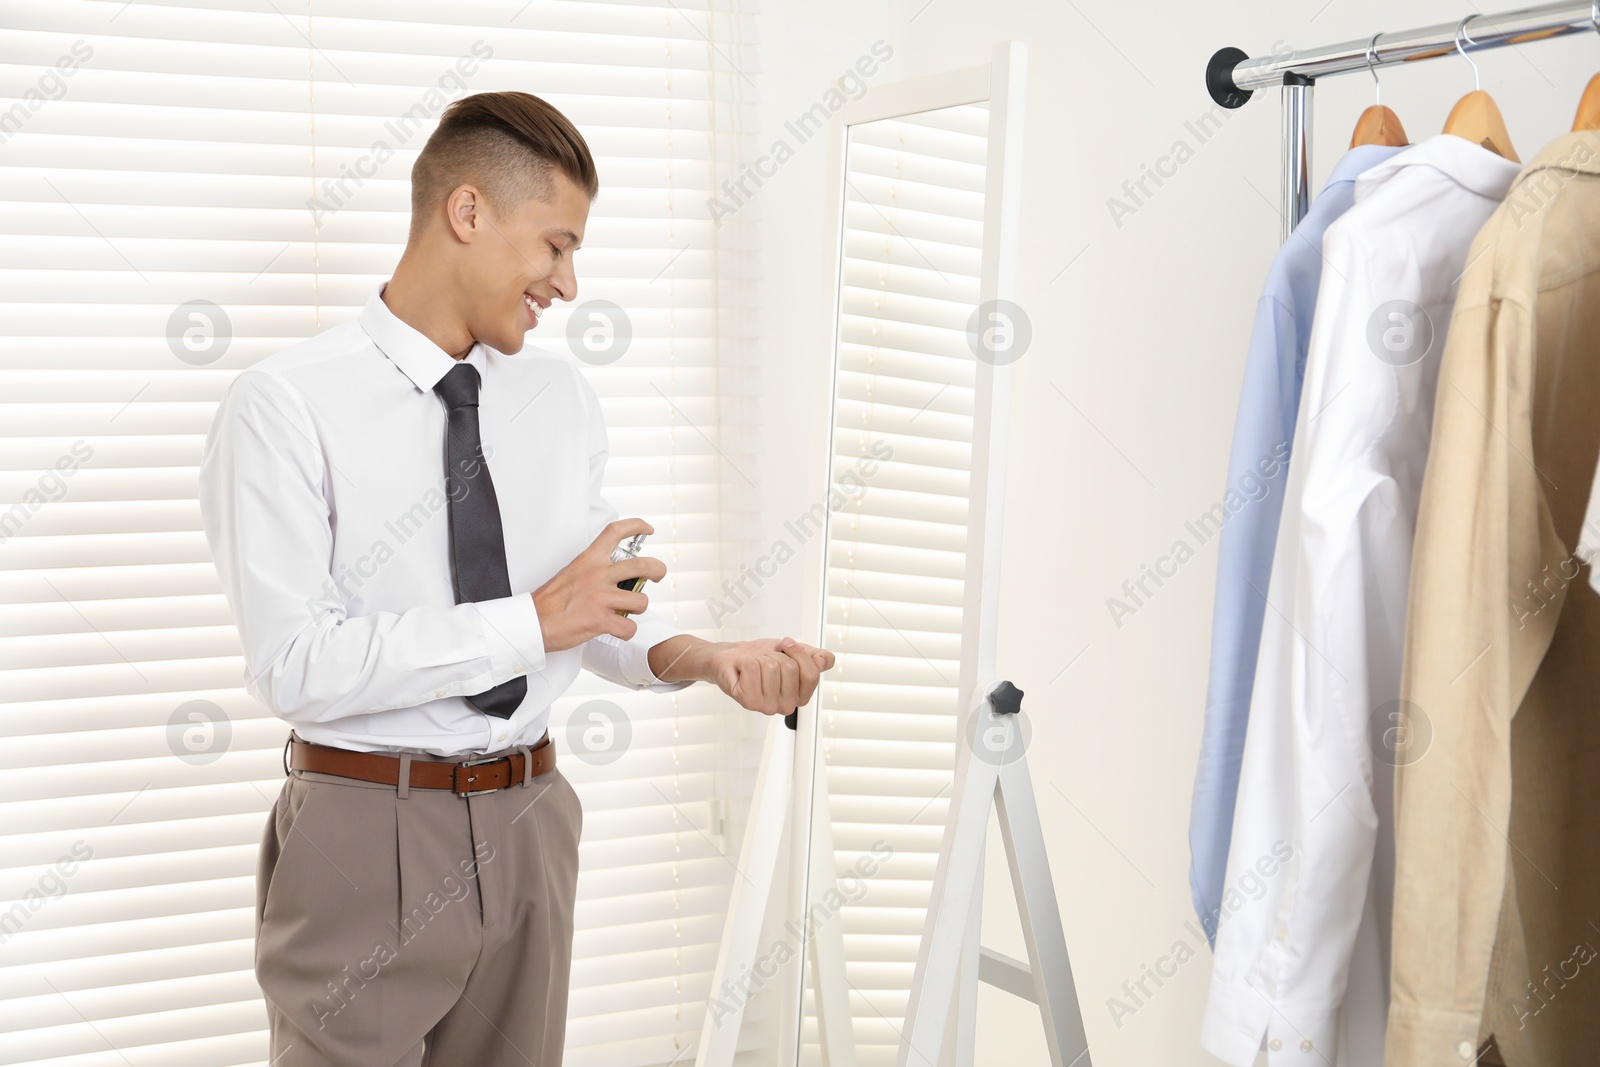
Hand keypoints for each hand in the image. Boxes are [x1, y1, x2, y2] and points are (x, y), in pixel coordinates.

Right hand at [532, 518, 666, 653]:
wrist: (533, 622)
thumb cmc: (549, 602)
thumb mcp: (571, 573)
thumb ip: (593, 571)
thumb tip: (614, 577)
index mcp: (589, 561)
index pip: (615, 532)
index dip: (636, 526)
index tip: (647, 528)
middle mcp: (598, 575)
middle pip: (643, 565)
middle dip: (658, 569)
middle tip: (659, 574)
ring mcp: (601, 597)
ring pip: (641, 601)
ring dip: (638, 609)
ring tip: (626, 613)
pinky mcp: (601, 619)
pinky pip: (629, 627)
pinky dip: (627, 632)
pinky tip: (616, 630)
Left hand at [707, 636, 835, 717]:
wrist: (733, 657)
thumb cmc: (762, 657)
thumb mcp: (794, 652)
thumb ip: (816, 657)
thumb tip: (824, 661)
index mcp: (801, 696)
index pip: (812, 673)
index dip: (798, 652)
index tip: (786, 645)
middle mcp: (786, 706)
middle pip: (790, 668)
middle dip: (776, 655)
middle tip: (766, 661)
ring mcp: (767, 707)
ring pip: (771, 666)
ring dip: (759, 658)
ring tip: (754, 666)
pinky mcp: (748, 701)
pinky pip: (752, 668)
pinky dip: (745, 661)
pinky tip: (742, 670)